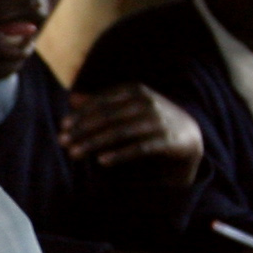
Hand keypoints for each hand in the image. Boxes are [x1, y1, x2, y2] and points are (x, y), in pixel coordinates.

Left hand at [59, 83, 203, 178]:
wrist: (189, 134)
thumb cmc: (150, 119)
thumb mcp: (127, 106)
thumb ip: (102, 102)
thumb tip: (72, 98)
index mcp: (134, 90)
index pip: (102, 101)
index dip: (81, 114)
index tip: (63, 126)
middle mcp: (146, 102)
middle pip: (107, 117)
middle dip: (83, 130)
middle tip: (63, 142)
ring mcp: (157, 121)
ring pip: (120, 132)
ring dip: (94, 143)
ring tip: (75, 154)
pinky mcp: (167, 141)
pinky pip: (139, 148)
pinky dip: (119, 154)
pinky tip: (101, 161)